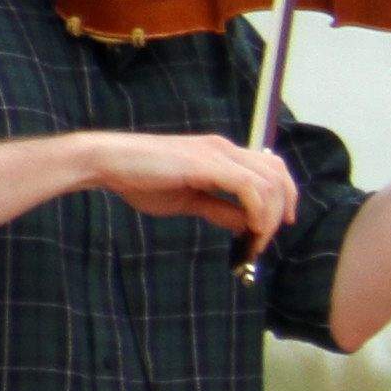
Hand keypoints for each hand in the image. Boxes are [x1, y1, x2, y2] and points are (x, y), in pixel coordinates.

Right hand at [83, 131, 298, 249]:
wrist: (108, 162)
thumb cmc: (142, 180)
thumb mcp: (190, 201)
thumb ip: (220, 209)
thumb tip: (246, 225)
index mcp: (222, 154)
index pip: (271, 169)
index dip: (283, 197)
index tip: (276, 226)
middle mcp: (225, 149)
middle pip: (278, 174)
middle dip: (281, 210)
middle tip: (265, 239)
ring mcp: (217, 153)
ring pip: (268, 183)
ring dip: (268, 217)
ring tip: (255, 241)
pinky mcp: (206, 163)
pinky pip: (249, 188)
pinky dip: (257, 211)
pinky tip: (248, 230)